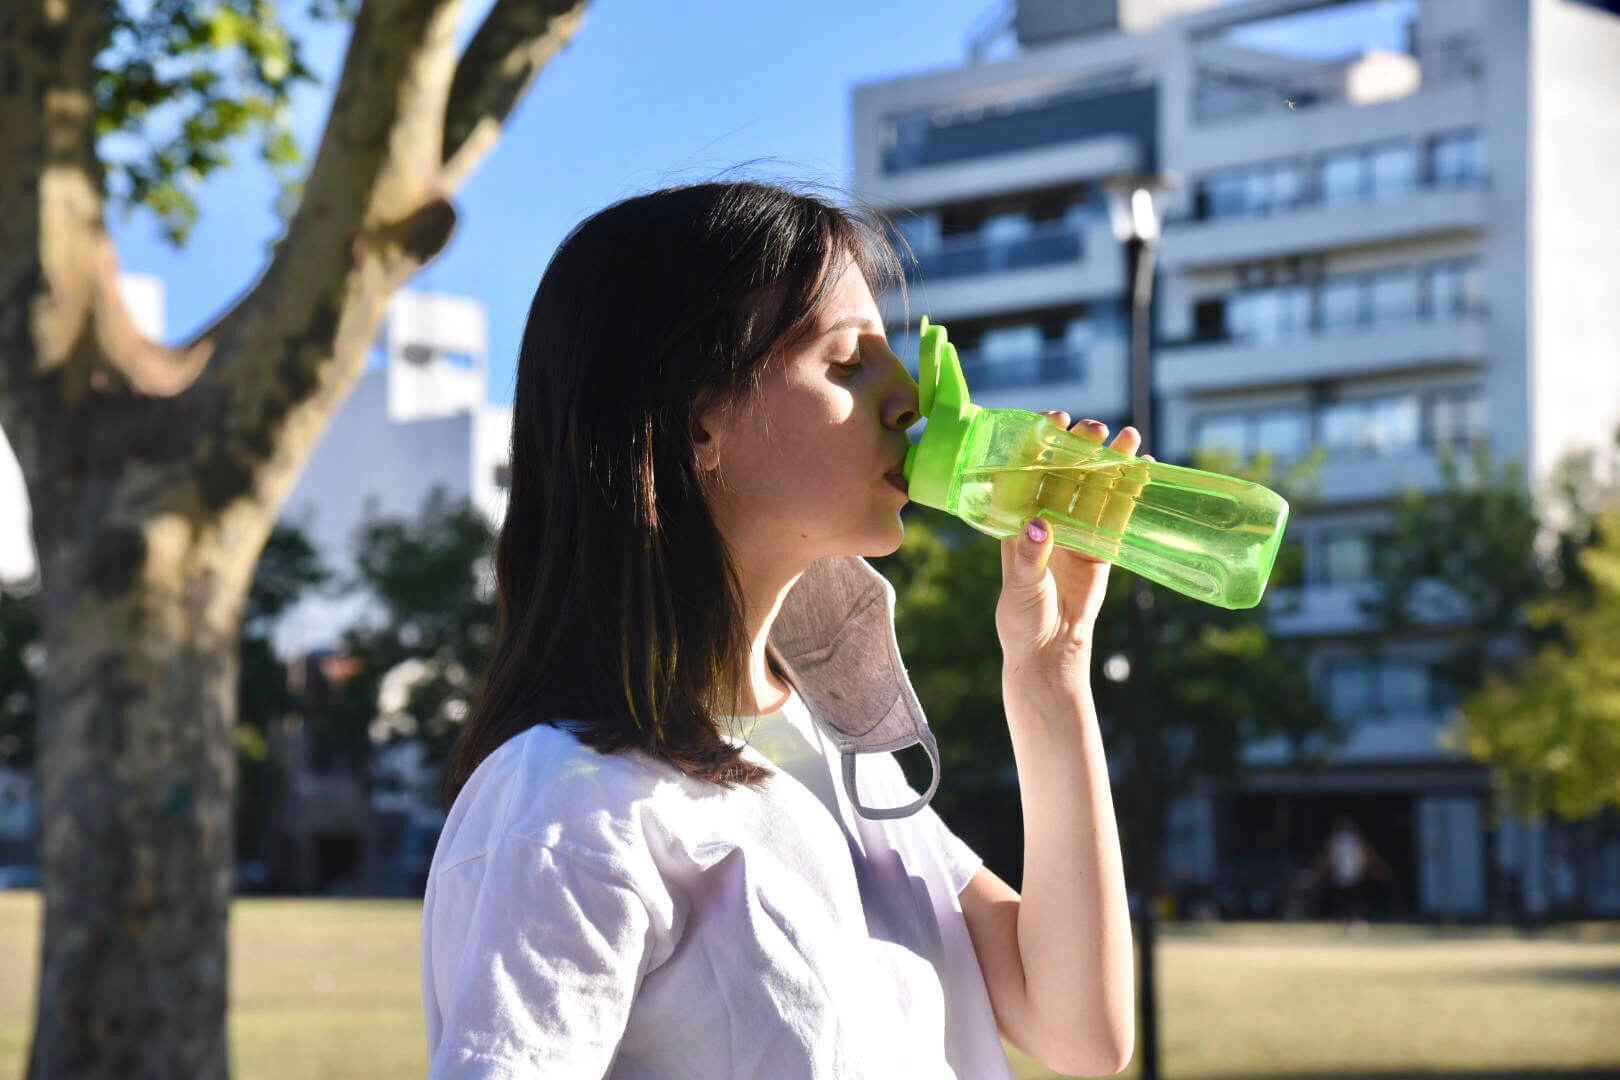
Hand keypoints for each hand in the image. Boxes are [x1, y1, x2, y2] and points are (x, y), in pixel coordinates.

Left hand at [995, 413, 1153, 677]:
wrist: (1050, 650)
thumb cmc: (1022, 618)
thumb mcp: (1021, 586)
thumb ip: (1029, 556)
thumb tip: (1039, 524)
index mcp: (1017, 520)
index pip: (1026, 471)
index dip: (1038, 443)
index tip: (1053, 419)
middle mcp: (1046, 518)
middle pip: (1064, 473)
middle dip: (1079, 447)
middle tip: (1095, 427)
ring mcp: (1075, 530)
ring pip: (1094, 488)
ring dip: (1110, 462)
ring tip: (1130, 436)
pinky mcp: (1100, 547)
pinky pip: (1116, 513)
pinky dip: (1129, 491)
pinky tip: (1143, 467)